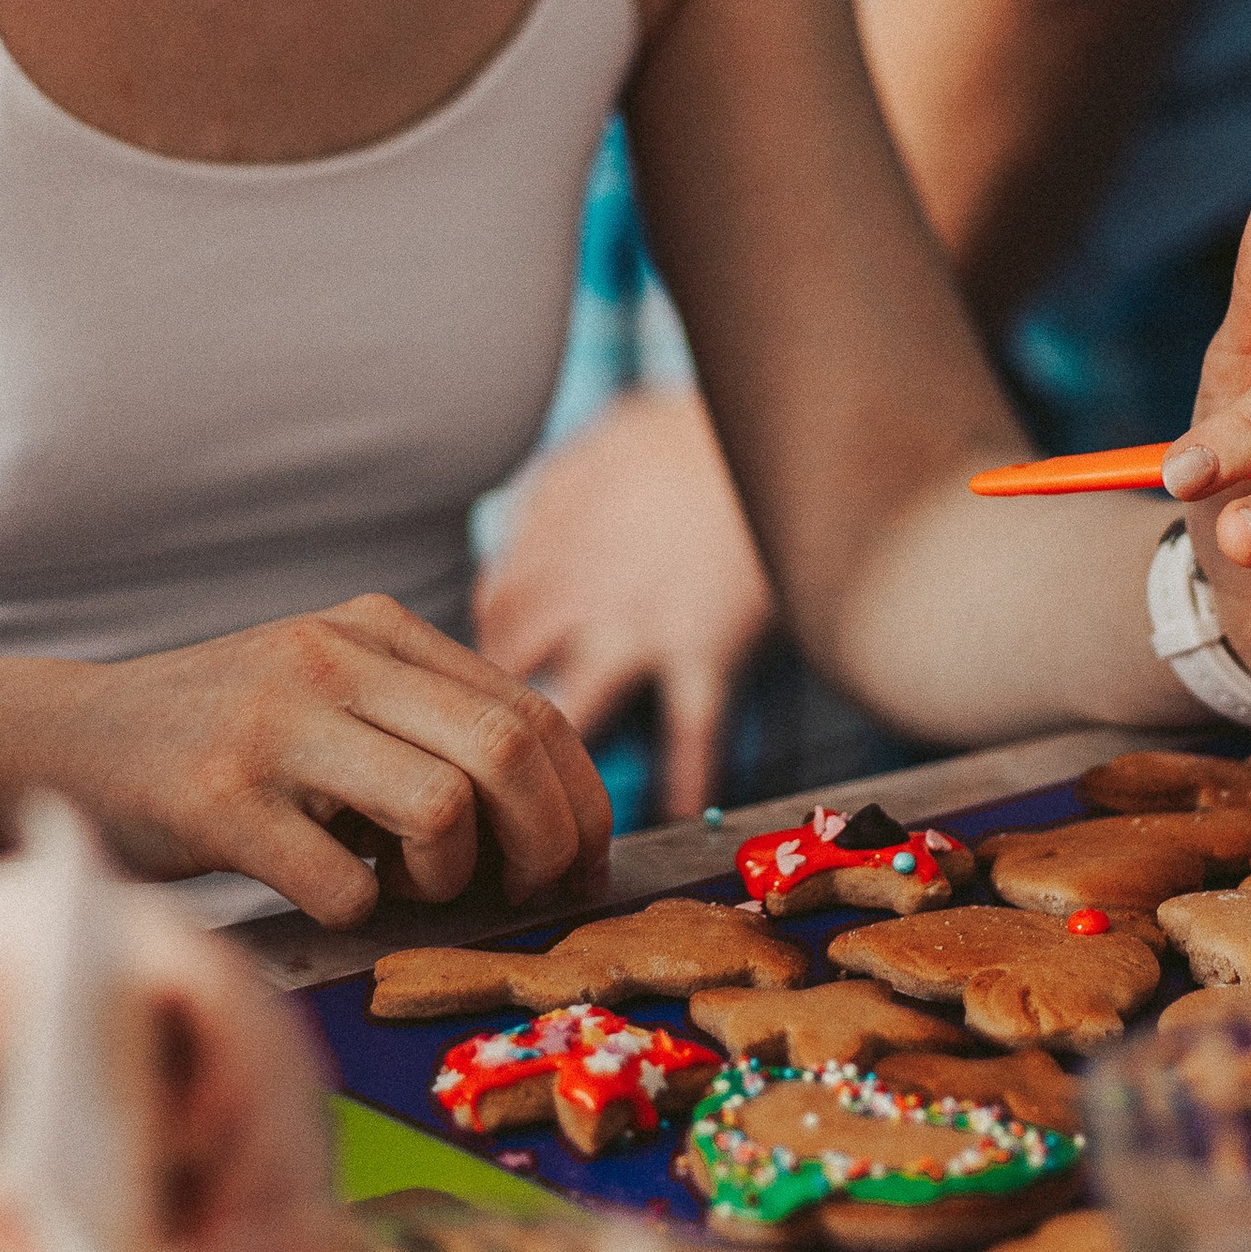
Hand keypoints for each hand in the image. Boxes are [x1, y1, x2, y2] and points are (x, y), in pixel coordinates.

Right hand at [63, 595, 610, 923]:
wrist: (63, 739)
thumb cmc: (218, 738)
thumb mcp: (327, 692)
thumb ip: (424, 723)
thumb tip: (548, 816)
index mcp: (374, 631)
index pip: (529, 710)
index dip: (580, 801)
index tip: (579, 864)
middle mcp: (332, 662)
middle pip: (508, 752)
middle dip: (545, 844)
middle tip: (523, 893)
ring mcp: (275, 728)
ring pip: (443, 808)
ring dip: (448, 876)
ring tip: (404, 883)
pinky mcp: (220, 802)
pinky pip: (344, 882)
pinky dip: (358, 910)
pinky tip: (325, 892)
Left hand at [474, 388, 774, 820]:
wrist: (768, 430)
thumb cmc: (684, 434)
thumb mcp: (598, 449)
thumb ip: (550, 505)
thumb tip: (509, 554)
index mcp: (547, 544)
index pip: (487, 619)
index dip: (482, 658)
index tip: (495, 683)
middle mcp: (576, 592)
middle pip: (506, 676)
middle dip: (492, 721)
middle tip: (500, 759)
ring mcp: (637, 627)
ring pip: (574, 716)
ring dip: (558, 764)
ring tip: (548, 813)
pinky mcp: (705, 649)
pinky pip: (691, 734)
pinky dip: (686, 785)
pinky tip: (677, 821)